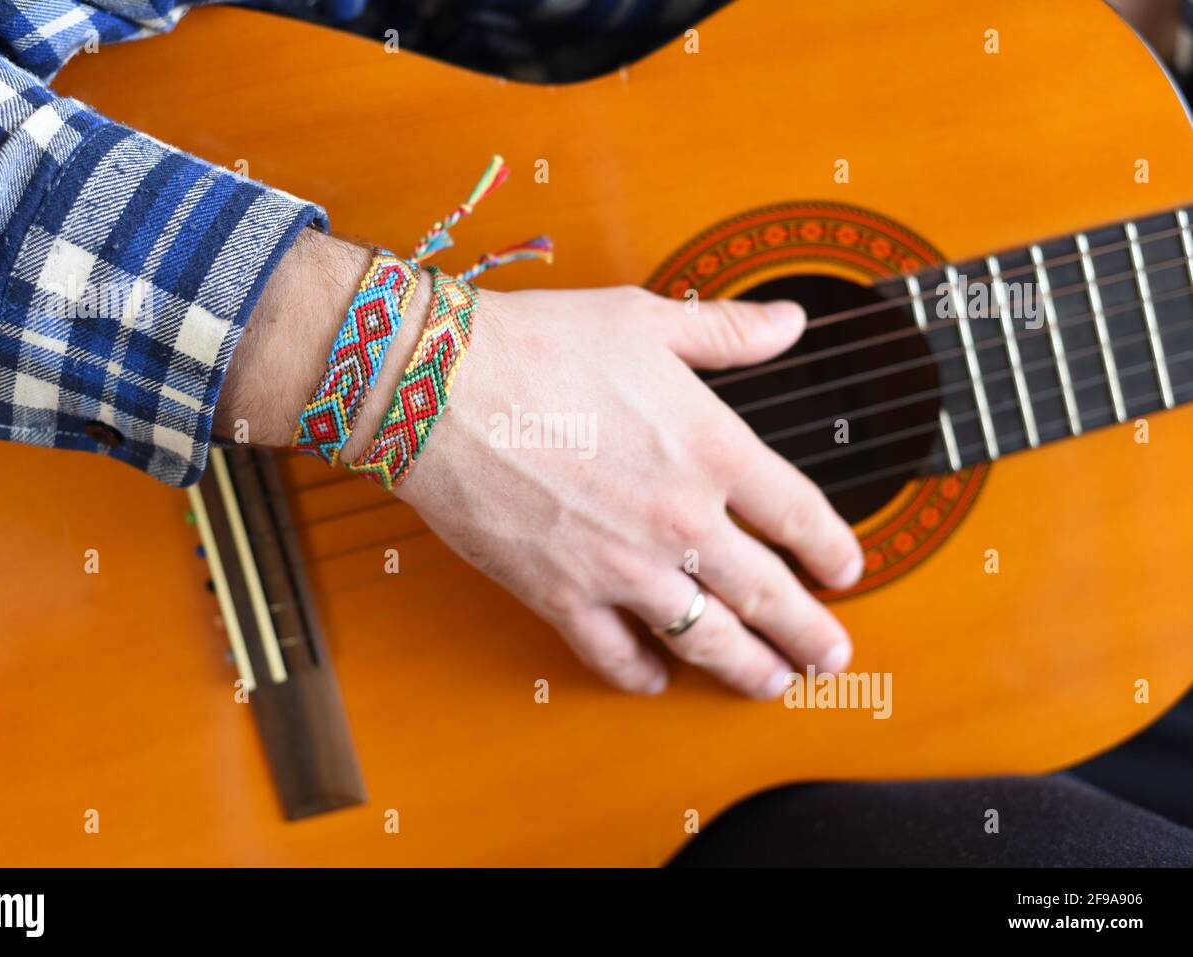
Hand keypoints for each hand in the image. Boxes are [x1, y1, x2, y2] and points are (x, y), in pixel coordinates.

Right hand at [391, 285, 862, 697]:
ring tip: (772, 684)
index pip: (801, 516)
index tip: (846, 571)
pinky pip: (615, 654)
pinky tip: (657, 678)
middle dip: (810, 633)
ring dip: (749, 669)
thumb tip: (789, 321)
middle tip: (832, 656)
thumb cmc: (536, 344)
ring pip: (708, 640)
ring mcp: (623, 566)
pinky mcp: (562, 595)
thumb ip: (727, 331)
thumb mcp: (646, 319)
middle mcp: (681, 520)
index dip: (834, 551)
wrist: (438, 385)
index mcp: (713, 450)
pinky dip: (642, 674)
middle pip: (770, 595)